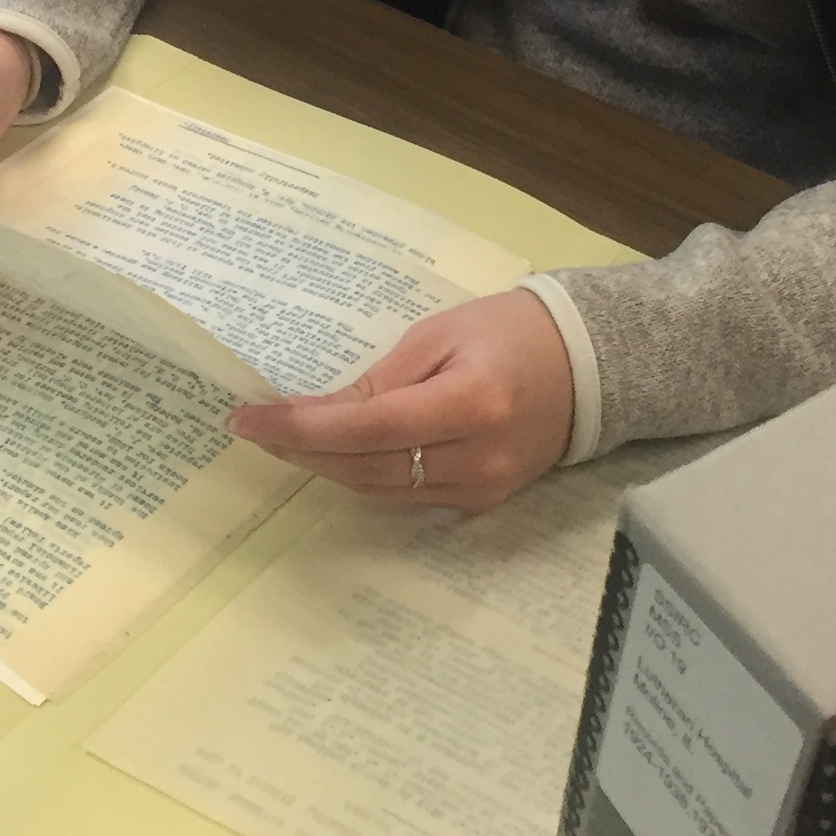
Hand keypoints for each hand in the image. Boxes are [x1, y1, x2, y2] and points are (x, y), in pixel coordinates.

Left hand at [227, 287, 572, 513]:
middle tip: (256, 428)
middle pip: (367, 468)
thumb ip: (380, 380)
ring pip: (380, 490)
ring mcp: (481, 490)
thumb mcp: (439, 334)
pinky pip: (406, 495)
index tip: (248, 420)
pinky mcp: (480, 503)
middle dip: (303, 451)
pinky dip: (365, 474)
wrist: (587, 365)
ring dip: (327, 467)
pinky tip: (336, 454)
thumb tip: (316, 417)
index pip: (367, 429)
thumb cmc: (509, 331)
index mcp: (471, 403)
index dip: (301, 430)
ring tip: (285, 439)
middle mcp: (476, 459)